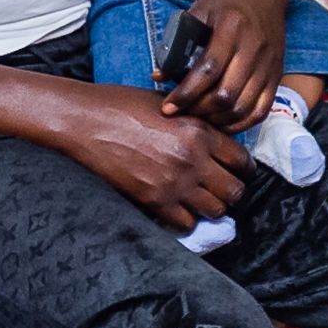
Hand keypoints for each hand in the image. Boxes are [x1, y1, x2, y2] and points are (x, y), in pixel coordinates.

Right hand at [62, 86, 248, 229]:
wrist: (85, 122)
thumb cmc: (121, 105)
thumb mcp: (167, 104)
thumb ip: (194, 123)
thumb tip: (213, 139)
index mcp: (198, 131)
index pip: (242, 160)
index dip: (242, 167)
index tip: (236, 171)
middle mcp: (192, 159)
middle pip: (235, 191)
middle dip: (230, 191)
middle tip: (220, 189)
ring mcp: (174, 183)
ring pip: (215, 211)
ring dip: (210, 207)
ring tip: (200, 200)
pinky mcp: (154, 201)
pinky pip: (186, 223)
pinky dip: (185, 219)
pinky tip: (176, 208)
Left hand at [168, 0, 285, 131]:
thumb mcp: (200, 10)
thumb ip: (180, 41)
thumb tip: (160, 74)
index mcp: (231, 28)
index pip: (208, 69)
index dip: (186, 93)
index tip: (168, 107)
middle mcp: (253, 48)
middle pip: (226, 93)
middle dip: (199, 110)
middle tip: (182, 112)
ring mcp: (268, 64)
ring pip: (243, 106)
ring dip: (218, 119)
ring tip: (200, 118)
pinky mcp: (277, 74)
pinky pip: (262, 110)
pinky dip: (241, 122)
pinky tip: (224, 122)